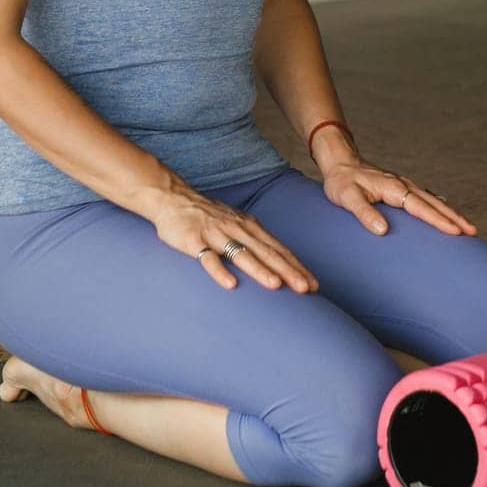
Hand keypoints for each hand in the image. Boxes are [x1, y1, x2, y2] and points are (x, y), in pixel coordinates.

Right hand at [150, 186, 320, 293]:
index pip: (278, 249)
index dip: (296, 267)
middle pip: (266, 252)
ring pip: (241, 253)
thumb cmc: (208, 216)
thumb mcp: (236, 223)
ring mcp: (216, 234)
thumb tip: (278, 261)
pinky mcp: (194, 241)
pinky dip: (219, 271)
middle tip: (306, 289)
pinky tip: (230, 284)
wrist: (172, 198)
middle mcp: (237, 229)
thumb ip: (254, 240)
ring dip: (259, 269)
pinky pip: (207, 258)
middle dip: (288, 271)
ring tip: (276, 285)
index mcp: (249, 227)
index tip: (313, 285)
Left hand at [321, 154, 477, 236]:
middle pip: (434, 203)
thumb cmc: (341, 182)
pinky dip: (438, 206)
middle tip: (473, 232)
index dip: (439, 220)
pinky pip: (425, 198)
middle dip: (454, 217)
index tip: (456, 232)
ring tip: (467, 227)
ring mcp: (404, 186)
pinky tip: (445, 210)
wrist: (339, 162)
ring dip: (450, 213)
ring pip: (433, 200)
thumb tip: (383, 231)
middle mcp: (403, 185)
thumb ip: (364, 213)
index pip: (421, 207)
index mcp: (393, 188)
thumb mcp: (347, 198)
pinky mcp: (401, 188)